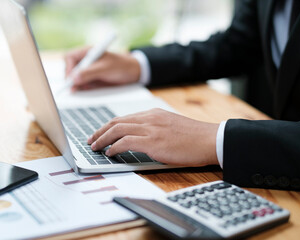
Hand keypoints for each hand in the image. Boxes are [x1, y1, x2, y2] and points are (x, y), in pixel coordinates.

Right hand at [64, 47, 140, 91]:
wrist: (133, 73)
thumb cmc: (121, 65)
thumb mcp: (105, 69)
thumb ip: (89, 73)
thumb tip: (74, 79)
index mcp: (87, 52)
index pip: (70, 58)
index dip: (68, 68)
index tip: (71, 79)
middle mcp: (85, 61)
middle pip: (69, 69)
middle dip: (71, 79)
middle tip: (74, 89)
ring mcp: (87, 71)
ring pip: (74, 79)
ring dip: (76, 85)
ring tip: (84, 89)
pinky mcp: (91, 80)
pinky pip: (81, 85)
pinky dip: (82, 89)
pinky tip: (87, 90)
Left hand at [87, 108, 218, 166]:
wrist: (209, 139)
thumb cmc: (193, 137)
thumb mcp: (170, 126)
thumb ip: (154, 127)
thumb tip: (139, 137)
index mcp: (153, 114)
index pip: (124, 118)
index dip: (108, 126)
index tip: (100, 132)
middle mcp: (149, 118)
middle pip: (116, 122)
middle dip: (100, 131)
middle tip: (91, 140)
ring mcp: (150, 129)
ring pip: (117, 130)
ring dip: (103, 139)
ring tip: (95, 147)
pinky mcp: (153, 141)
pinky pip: (126, 142)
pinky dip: (114, 147)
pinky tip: (110, 153)